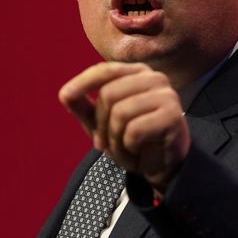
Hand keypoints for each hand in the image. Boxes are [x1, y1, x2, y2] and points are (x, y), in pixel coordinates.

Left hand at [59, 62, 190, 192]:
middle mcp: (154, 77)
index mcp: (137, 72)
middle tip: (107, 142)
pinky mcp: (173, 115)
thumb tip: (64, 94)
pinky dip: (129, 146)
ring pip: (120, 112)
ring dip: (115, 138)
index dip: (83, 82)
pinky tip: (138, 150)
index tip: (64, 95)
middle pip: (108, 94)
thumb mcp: (101, 123)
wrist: (162, 167)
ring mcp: (166, 94)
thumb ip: (83, 107)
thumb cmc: (133, 141)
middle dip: (102, 124)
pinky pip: (135, 130)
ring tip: (124, 147)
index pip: (105, 70)